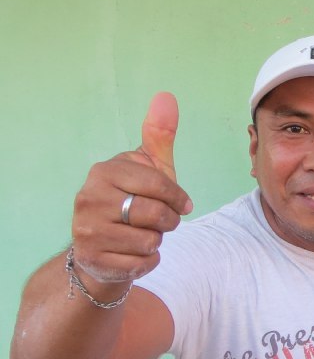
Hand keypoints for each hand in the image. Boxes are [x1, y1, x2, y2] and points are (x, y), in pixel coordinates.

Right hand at [69, 92, 192, 287]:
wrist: (103, 247)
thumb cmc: (133, 201)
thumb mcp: (148, 168)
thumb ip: (159, 136)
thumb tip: (166, 96)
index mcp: (103, 173)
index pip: (159, 185)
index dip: (178, 198)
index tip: (180, 203)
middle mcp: (88, 198)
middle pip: (156, 214)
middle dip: (168, 221)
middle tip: (159, 221)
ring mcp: (87, 230)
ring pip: (151, 241)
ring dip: (156, 241)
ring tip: (141, 234)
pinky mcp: (94, 258)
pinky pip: (143, 262)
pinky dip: (148, 260)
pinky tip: (134, 252)